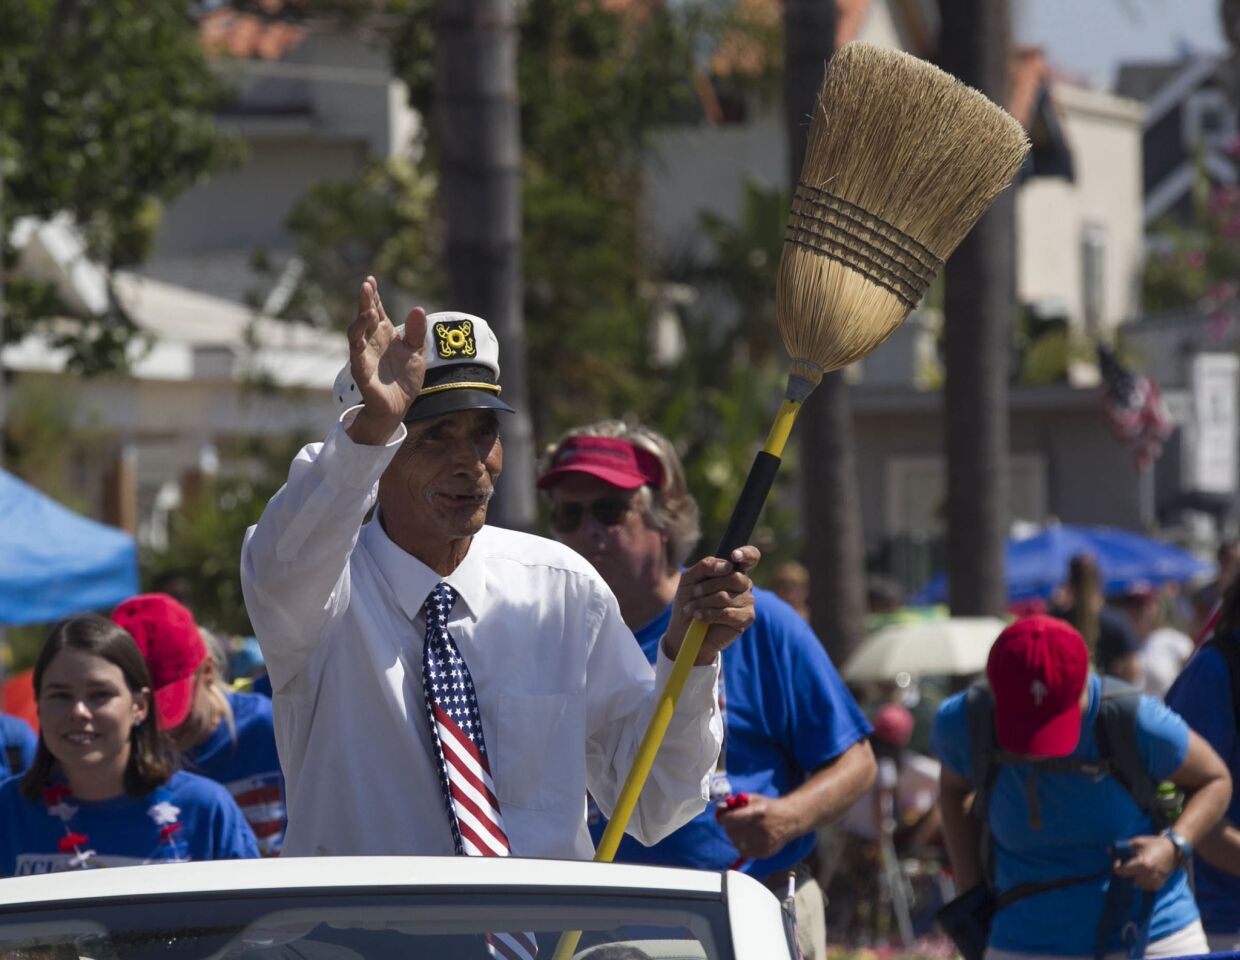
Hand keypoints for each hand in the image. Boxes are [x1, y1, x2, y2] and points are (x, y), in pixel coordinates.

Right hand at [346, 276, 427, 442]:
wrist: (399, 406)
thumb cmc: (404, 377)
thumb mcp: (416, 352)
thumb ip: (417, 332)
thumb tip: (418, 308)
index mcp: (384, 334)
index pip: (376, 310)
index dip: (373, 295)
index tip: (371, 279)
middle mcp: (371, 342)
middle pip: (364, 317)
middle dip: (364, 301)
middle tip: (366, 286)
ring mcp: (364, 357)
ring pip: (355, 335)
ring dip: (359, 322)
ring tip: (368, 310)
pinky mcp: (362, 374)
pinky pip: (356, 361)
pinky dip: (357, 351)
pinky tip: (358, 343)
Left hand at [663, 546, 759, 665]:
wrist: (684, 629)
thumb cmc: (688, 600)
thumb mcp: (690, 578)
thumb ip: (705, 566)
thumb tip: (727, 566)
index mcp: (732, 570)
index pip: (750, 556)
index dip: (746, 553)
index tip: (734, 556)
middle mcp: (744, 584)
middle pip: (734, 577)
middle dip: (708, 586)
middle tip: (694, 593)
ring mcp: (747, 601)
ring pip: (727, 596)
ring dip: (704, 603)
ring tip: (691, 609)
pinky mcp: (746, 618)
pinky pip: (729, 613)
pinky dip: (709, 614)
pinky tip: (699, 617)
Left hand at [716, 794, 800, 860]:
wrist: (790, 820)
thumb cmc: (769, 807)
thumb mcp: (754, 799)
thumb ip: (735, 803)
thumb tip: (719, 808)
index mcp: (757, 812)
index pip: (730, 819)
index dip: (724, 818)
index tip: (724, 816)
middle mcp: (760, 829)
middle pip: (731, 832)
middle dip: (729, 827)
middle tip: (734, 822)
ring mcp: (762, 843)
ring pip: (735, 843)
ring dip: (735, 836)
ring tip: (743, 830)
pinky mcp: (764, 853)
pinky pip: (744, 851)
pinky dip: (742, 845)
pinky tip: (749, 838)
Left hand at [1113, 834, 1178, 891]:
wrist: (1173, 851)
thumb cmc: (1154, 844)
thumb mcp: (1137, 842)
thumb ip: (1122, 847)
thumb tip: (1108, 850)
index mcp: (1143, 864)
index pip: (1122, 872)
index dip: (1117, 866)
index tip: (1118, 860)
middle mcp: (1149, 875)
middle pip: (1129, 878)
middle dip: (1126, 871)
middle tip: (1129, 863)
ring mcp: (1155, 882)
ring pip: (1136, 883)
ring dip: (1134, 877)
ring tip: (1138, 867)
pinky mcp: (1159, 885)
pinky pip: (1145, 886)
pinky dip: (1142, 880)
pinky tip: (1145, 872)